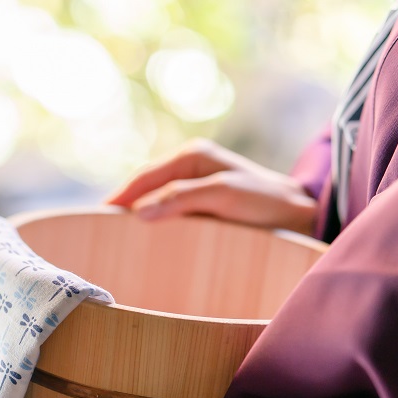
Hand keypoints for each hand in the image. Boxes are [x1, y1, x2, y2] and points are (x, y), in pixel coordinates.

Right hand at [106, 138, 316, 234]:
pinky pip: (169, 210)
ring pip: (155, 199)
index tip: (94, 221)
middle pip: (144, 187)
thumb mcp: (224, 195)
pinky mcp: (203, 202)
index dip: (118, 199)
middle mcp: (191, 165)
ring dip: (138, 217)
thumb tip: (140, 213)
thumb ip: (182, 199)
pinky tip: (148, 241)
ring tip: (116, 241)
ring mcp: (197, 184)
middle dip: (123, 207)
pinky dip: (155, 223)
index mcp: (192, 156)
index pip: (142, 177)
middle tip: (98, 235)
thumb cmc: (267, 203)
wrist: (304, 216)